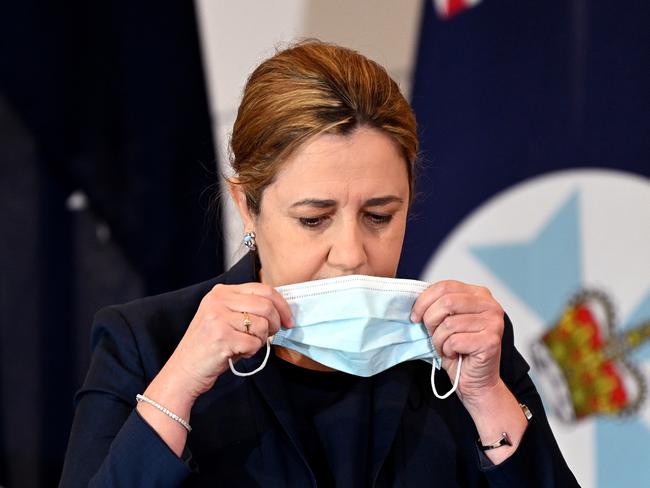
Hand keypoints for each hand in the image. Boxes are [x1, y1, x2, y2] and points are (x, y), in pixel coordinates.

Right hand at [138, 282, 292, 455]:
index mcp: (221, 292)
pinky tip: (237, 353)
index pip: (262, 289)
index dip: (282, 305)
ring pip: (262, 325)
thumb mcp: (224, 317)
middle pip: (266, 305)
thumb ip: (247, 308)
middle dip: (276, 323)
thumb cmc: (209, 346)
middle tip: (272, 334)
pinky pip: (254, 343)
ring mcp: (218, 317)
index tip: (288, 319)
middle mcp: (218, 300)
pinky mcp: (221, 337)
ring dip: (260, 340)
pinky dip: (251, 352)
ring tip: (245, 345)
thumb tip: (281, 308)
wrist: (184, 371)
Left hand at [410, 280, 504, 402]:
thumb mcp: (445, 321)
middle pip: (446, 302)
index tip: (415, 316)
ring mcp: (493, 323)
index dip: (424, 301)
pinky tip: (455, 354)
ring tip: (446, 347)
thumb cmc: (458, 350)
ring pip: (449, 323)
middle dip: (431, 320)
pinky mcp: (491, 341)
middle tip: (433, 335)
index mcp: (479, 294)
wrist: (476, 382)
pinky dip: (447, 350)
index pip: (445, 286)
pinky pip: (454, 341)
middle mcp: (490, 305)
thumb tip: (416, 299)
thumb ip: (438, 305)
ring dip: (439, 340)